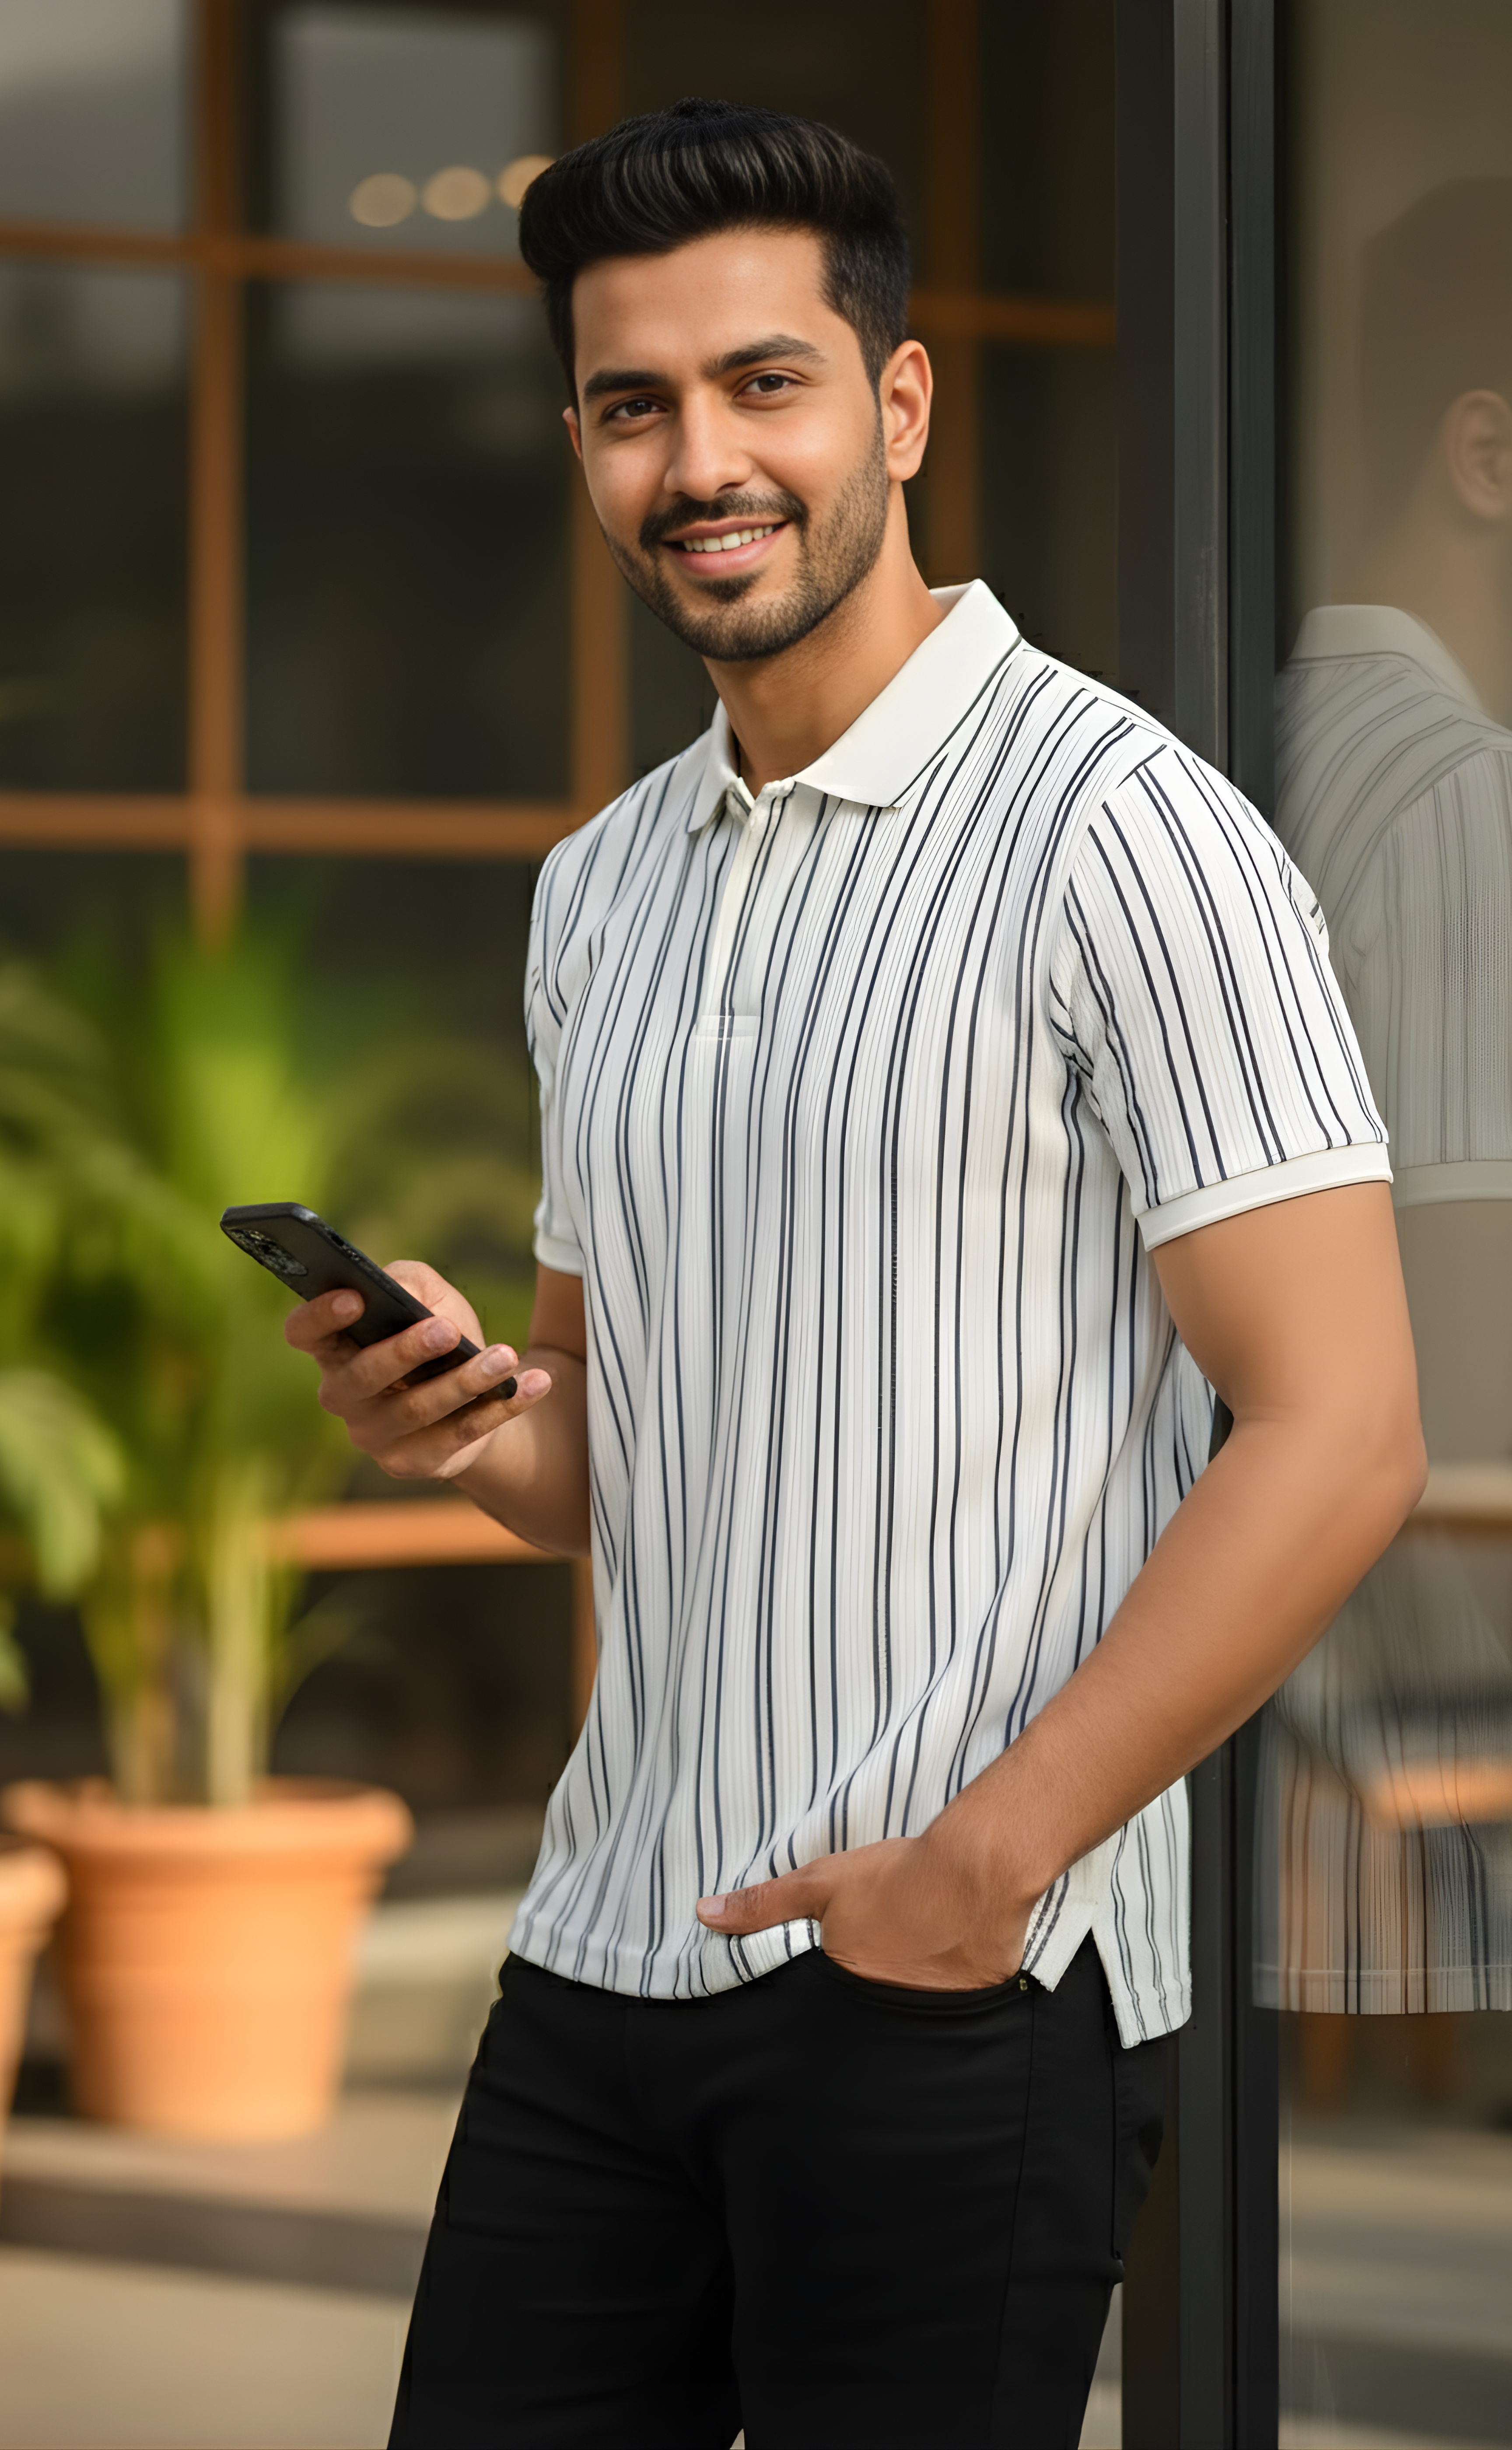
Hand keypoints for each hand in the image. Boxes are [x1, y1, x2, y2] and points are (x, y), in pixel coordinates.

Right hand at [284, 1259, 551, 1482]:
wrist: (477, 1396)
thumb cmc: (440, 1336)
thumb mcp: (427, 1297)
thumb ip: (409, 1282)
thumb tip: (398, 1288)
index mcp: (335, 1348)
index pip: (304, 1333)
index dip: (320, 1317)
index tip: (355, 1298)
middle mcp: (345, 1396)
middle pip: (363, 1377)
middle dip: (404, 1352)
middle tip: (446, 1330)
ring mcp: (375, 1435)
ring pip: (417, 1409)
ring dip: (465, 1381)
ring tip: (505, 1357)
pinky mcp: (415, 1461)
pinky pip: (460, 1435)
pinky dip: (502, 1408)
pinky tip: (534, 1384)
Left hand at [695, 1826, 1032, 1991]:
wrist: (975, 1872)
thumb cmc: (897, 1877)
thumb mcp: (820, 1883)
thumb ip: (763, 1904)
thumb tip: (705, 1914)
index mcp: (844, 1983)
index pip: (821, 2009)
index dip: (826, 1991)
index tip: (834, 1975)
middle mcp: (883, 2008)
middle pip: (863, 2013)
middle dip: (864, 1995)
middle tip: (876, 1963)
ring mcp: (927, 2012)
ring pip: (904, 2011)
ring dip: (903, 1994)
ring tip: (909, 1965)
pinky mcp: (967, 2004)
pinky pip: (945, 2008)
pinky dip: (941, 1990)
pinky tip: (944, 1966)